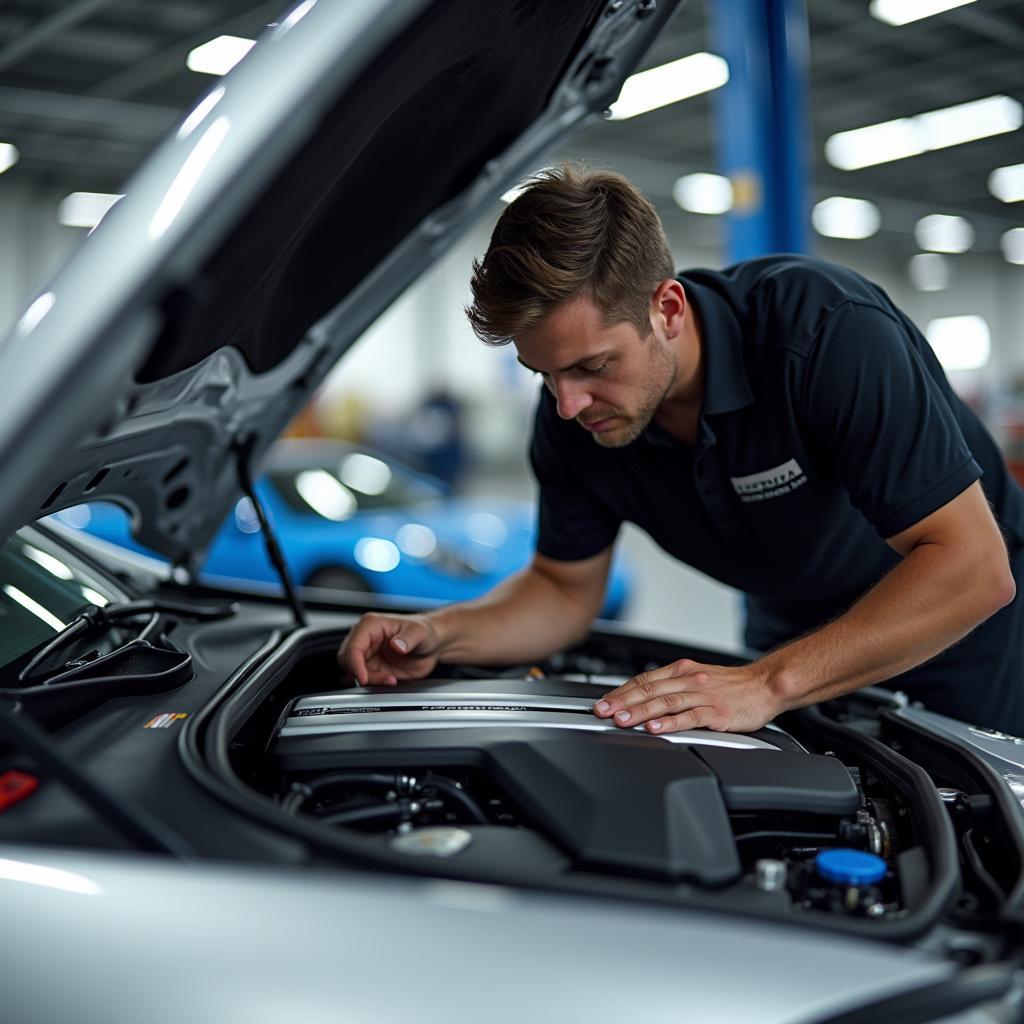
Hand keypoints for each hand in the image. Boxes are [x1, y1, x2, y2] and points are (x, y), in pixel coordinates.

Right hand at [337, 612, 442, 685]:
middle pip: (347, 659)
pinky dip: (372, 683)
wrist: (433, 644)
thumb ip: (408, 639)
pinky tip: (389, 681)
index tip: (364, 677)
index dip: (355, 664)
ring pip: (353, 670)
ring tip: (391, 679)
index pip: (353, 647)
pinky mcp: (373, 666)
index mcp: (371, 625)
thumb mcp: (420, 633)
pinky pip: (363, 678)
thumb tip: (396, 644)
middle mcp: (366, 638)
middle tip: (385, 678)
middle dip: (362, 673)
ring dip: (370, 680)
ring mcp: (368, 653)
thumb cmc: (426, 632)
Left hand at [592, 658, 780, 734]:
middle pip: (649, 690)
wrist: (765, 685)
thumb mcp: (697, 678)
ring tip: (622, 720)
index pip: (643, 679)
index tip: (602, 702)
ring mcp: (702, 695)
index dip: (620, 691)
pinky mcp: (716, 712)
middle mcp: (689, 680)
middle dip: (622, 701)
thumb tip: (642, 699)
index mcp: (681, 671)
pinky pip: (689, 716)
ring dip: (640, 711)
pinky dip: (670, 723)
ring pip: (665, 702)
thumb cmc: (732, 686)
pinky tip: (655, 728)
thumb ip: (672, 687)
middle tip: (602, 711)